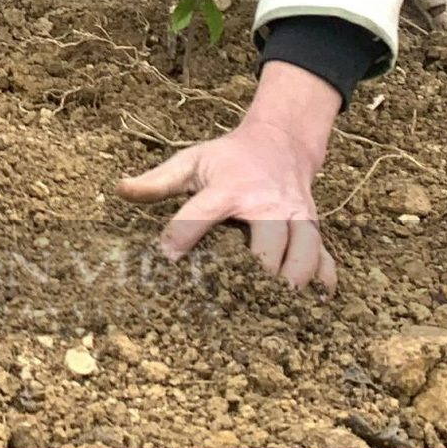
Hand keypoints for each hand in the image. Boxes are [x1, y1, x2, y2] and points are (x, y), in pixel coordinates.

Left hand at [116, 61, 338, 290]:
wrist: (279, 142)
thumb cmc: (229, 158)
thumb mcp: (191, 161)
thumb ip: (157, 180)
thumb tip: (120, 190)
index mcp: (229, 188)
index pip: (203, 213)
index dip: (183, 235)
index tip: (167, 259)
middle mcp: (266, 203)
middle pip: (269, 241)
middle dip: (258, 272)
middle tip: (241, 299)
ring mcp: (295, 215)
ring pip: (305, 251)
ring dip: (295, 280)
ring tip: (280, 306)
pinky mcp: (313, 226)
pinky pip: (326, 256)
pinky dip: (325, 279)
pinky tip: (317, 302)